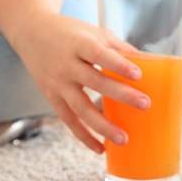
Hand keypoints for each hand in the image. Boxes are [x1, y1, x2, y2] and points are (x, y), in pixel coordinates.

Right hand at [9, 12, 148, 152]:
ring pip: (80, 108)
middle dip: (121, 95)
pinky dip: (84, 136)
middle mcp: (66, 64)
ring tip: (124, 139)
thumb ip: (119, 48)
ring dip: (102, 126)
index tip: (138, 75)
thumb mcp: (94, 32)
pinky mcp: (51, 97)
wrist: (30, 32)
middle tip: (145, 105)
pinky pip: (69, 120)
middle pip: (94, 82)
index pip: (99, 54)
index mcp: (79, 44)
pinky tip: (101, 148)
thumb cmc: (71, 33)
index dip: (118, 64)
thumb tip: (151, 64)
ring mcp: (57, 83)